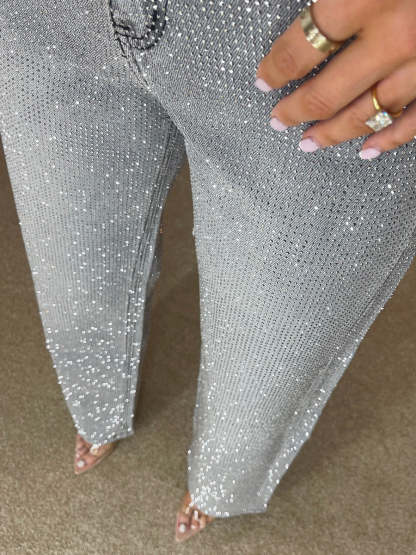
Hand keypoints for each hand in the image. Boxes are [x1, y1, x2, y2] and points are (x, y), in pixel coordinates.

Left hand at [255, 0, 415, 158]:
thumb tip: (306, 13)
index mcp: (366, 0)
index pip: (303, 48)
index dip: (276, 69)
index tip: (264, 79)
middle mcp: (393, 40)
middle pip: (327, 93)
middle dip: (295, 111)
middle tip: (278, 120)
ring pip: (365, 114)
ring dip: (332, 133)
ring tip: (308, 143)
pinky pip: (413, 121)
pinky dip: (388, 139)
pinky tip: (367, 150)